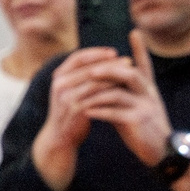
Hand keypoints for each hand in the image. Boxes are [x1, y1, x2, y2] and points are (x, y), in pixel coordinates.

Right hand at [31, 39, 141, 190]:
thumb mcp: (71, 91)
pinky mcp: (75, 109)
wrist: (61, 137)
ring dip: (114, 76)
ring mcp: (66, 97)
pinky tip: (124, 89)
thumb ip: (80, 76)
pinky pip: (97, 95)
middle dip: (110, 63)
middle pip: (88, 67)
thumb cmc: (71, 111)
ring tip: (131, 74)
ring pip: (94, 80)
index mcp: (58, 76)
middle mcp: (59, 84)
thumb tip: (102, 58)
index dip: (97, 53)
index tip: (114, 52)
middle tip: (128, 60)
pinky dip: (112, 90)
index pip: (78, 57)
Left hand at [79, 31, 174, 169]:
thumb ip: (121, 94)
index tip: (135, 31)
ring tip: (82, 92)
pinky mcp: (139, 122)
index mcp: (148, 89)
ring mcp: (145, 108)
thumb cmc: (143, 128)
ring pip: (120, 93)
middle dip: (109, 70)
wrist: (160, 151)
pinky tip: (87, 112)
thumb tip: (102, 84)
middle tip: (90, 69)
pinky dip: (100, 112)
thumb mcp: (133, 107)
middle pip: (130, 74)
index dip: (141, 49)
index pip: (145, 65)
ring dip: (98, 92)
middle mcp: (148, 94)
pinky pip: (117, 114)